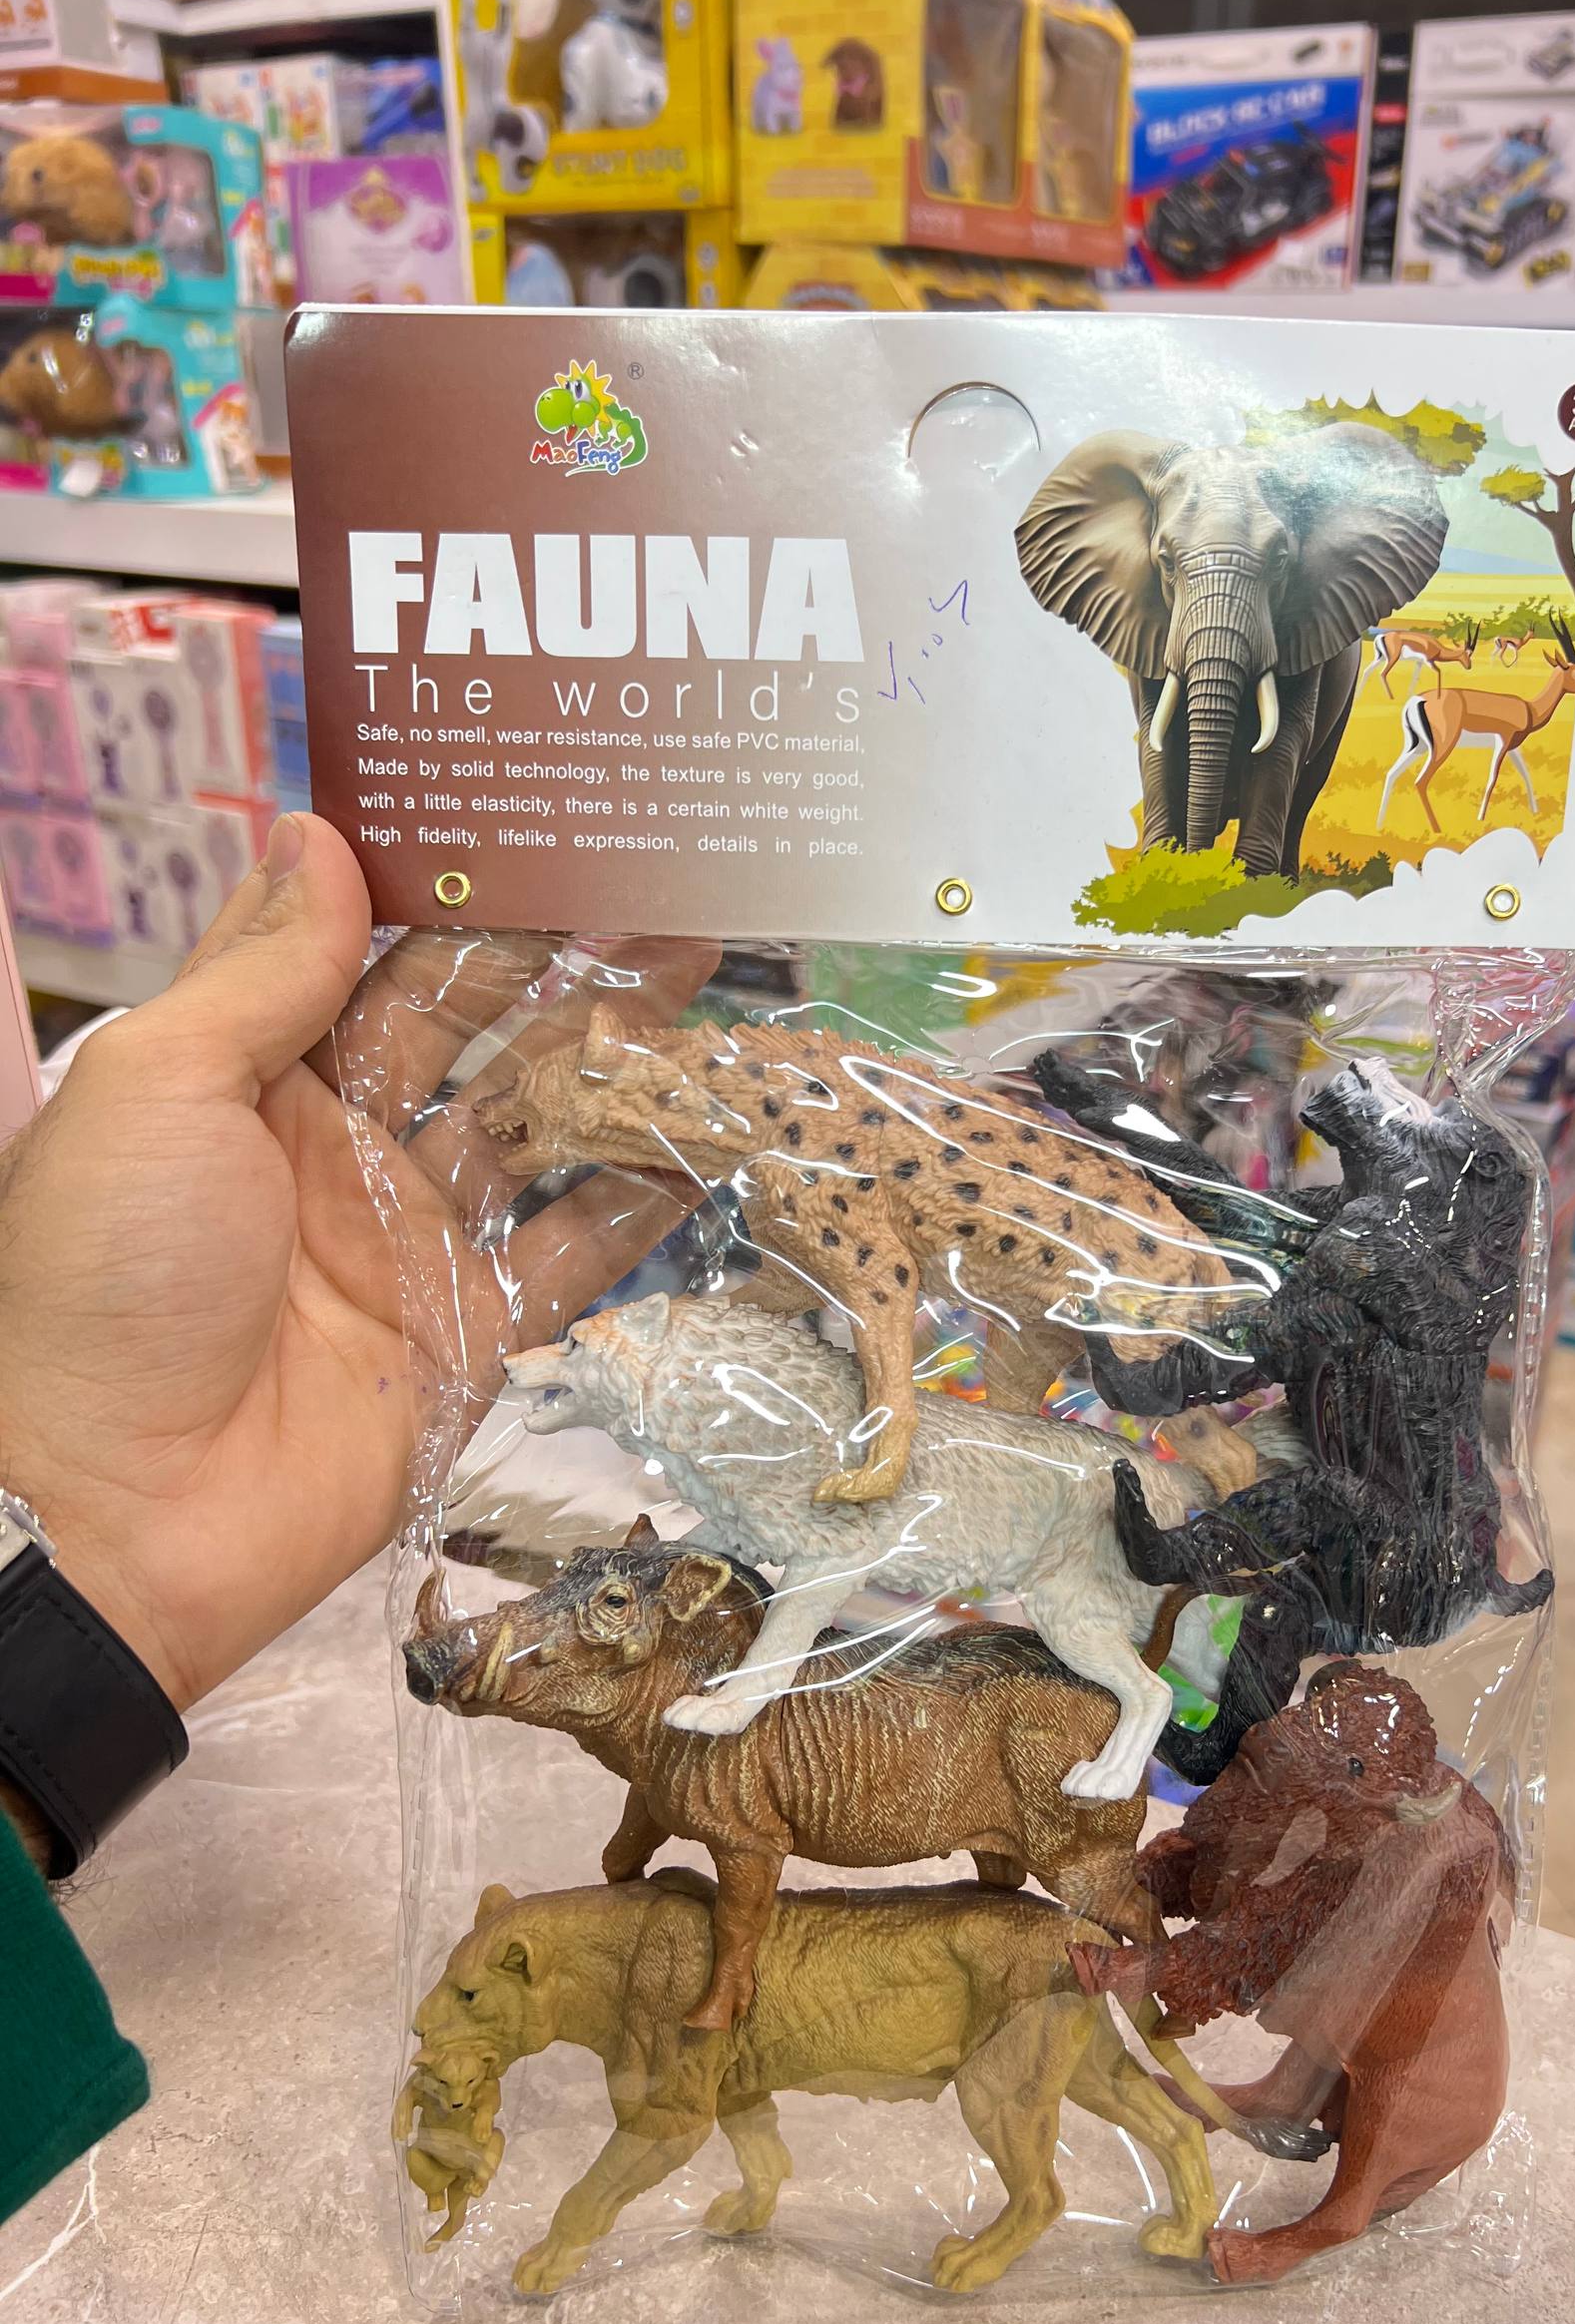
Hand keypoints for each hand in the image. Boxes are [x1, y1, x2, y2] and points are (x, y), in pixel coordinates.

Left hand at [0, 811, 713, 1720]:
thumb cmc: (109, 1276)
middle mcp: (338, 1144)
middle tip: (661, 875)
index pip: (359, 951)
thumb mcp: (156, 1090)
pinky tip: (716, 1133)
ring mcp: (412, 1239)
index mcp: (247, 1073)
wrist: (116, 1514)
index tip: (527, 809)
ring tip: (706, 972)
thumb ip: (259, 972)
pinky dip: (642, 1198)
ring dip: (615, 1052)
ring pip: (533, 1122)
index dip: (440, 883)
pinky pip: (572, 1251)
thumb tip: (318, 830)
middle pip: (468, 1025)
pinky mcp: (473, 1332)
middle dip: (555, 950)